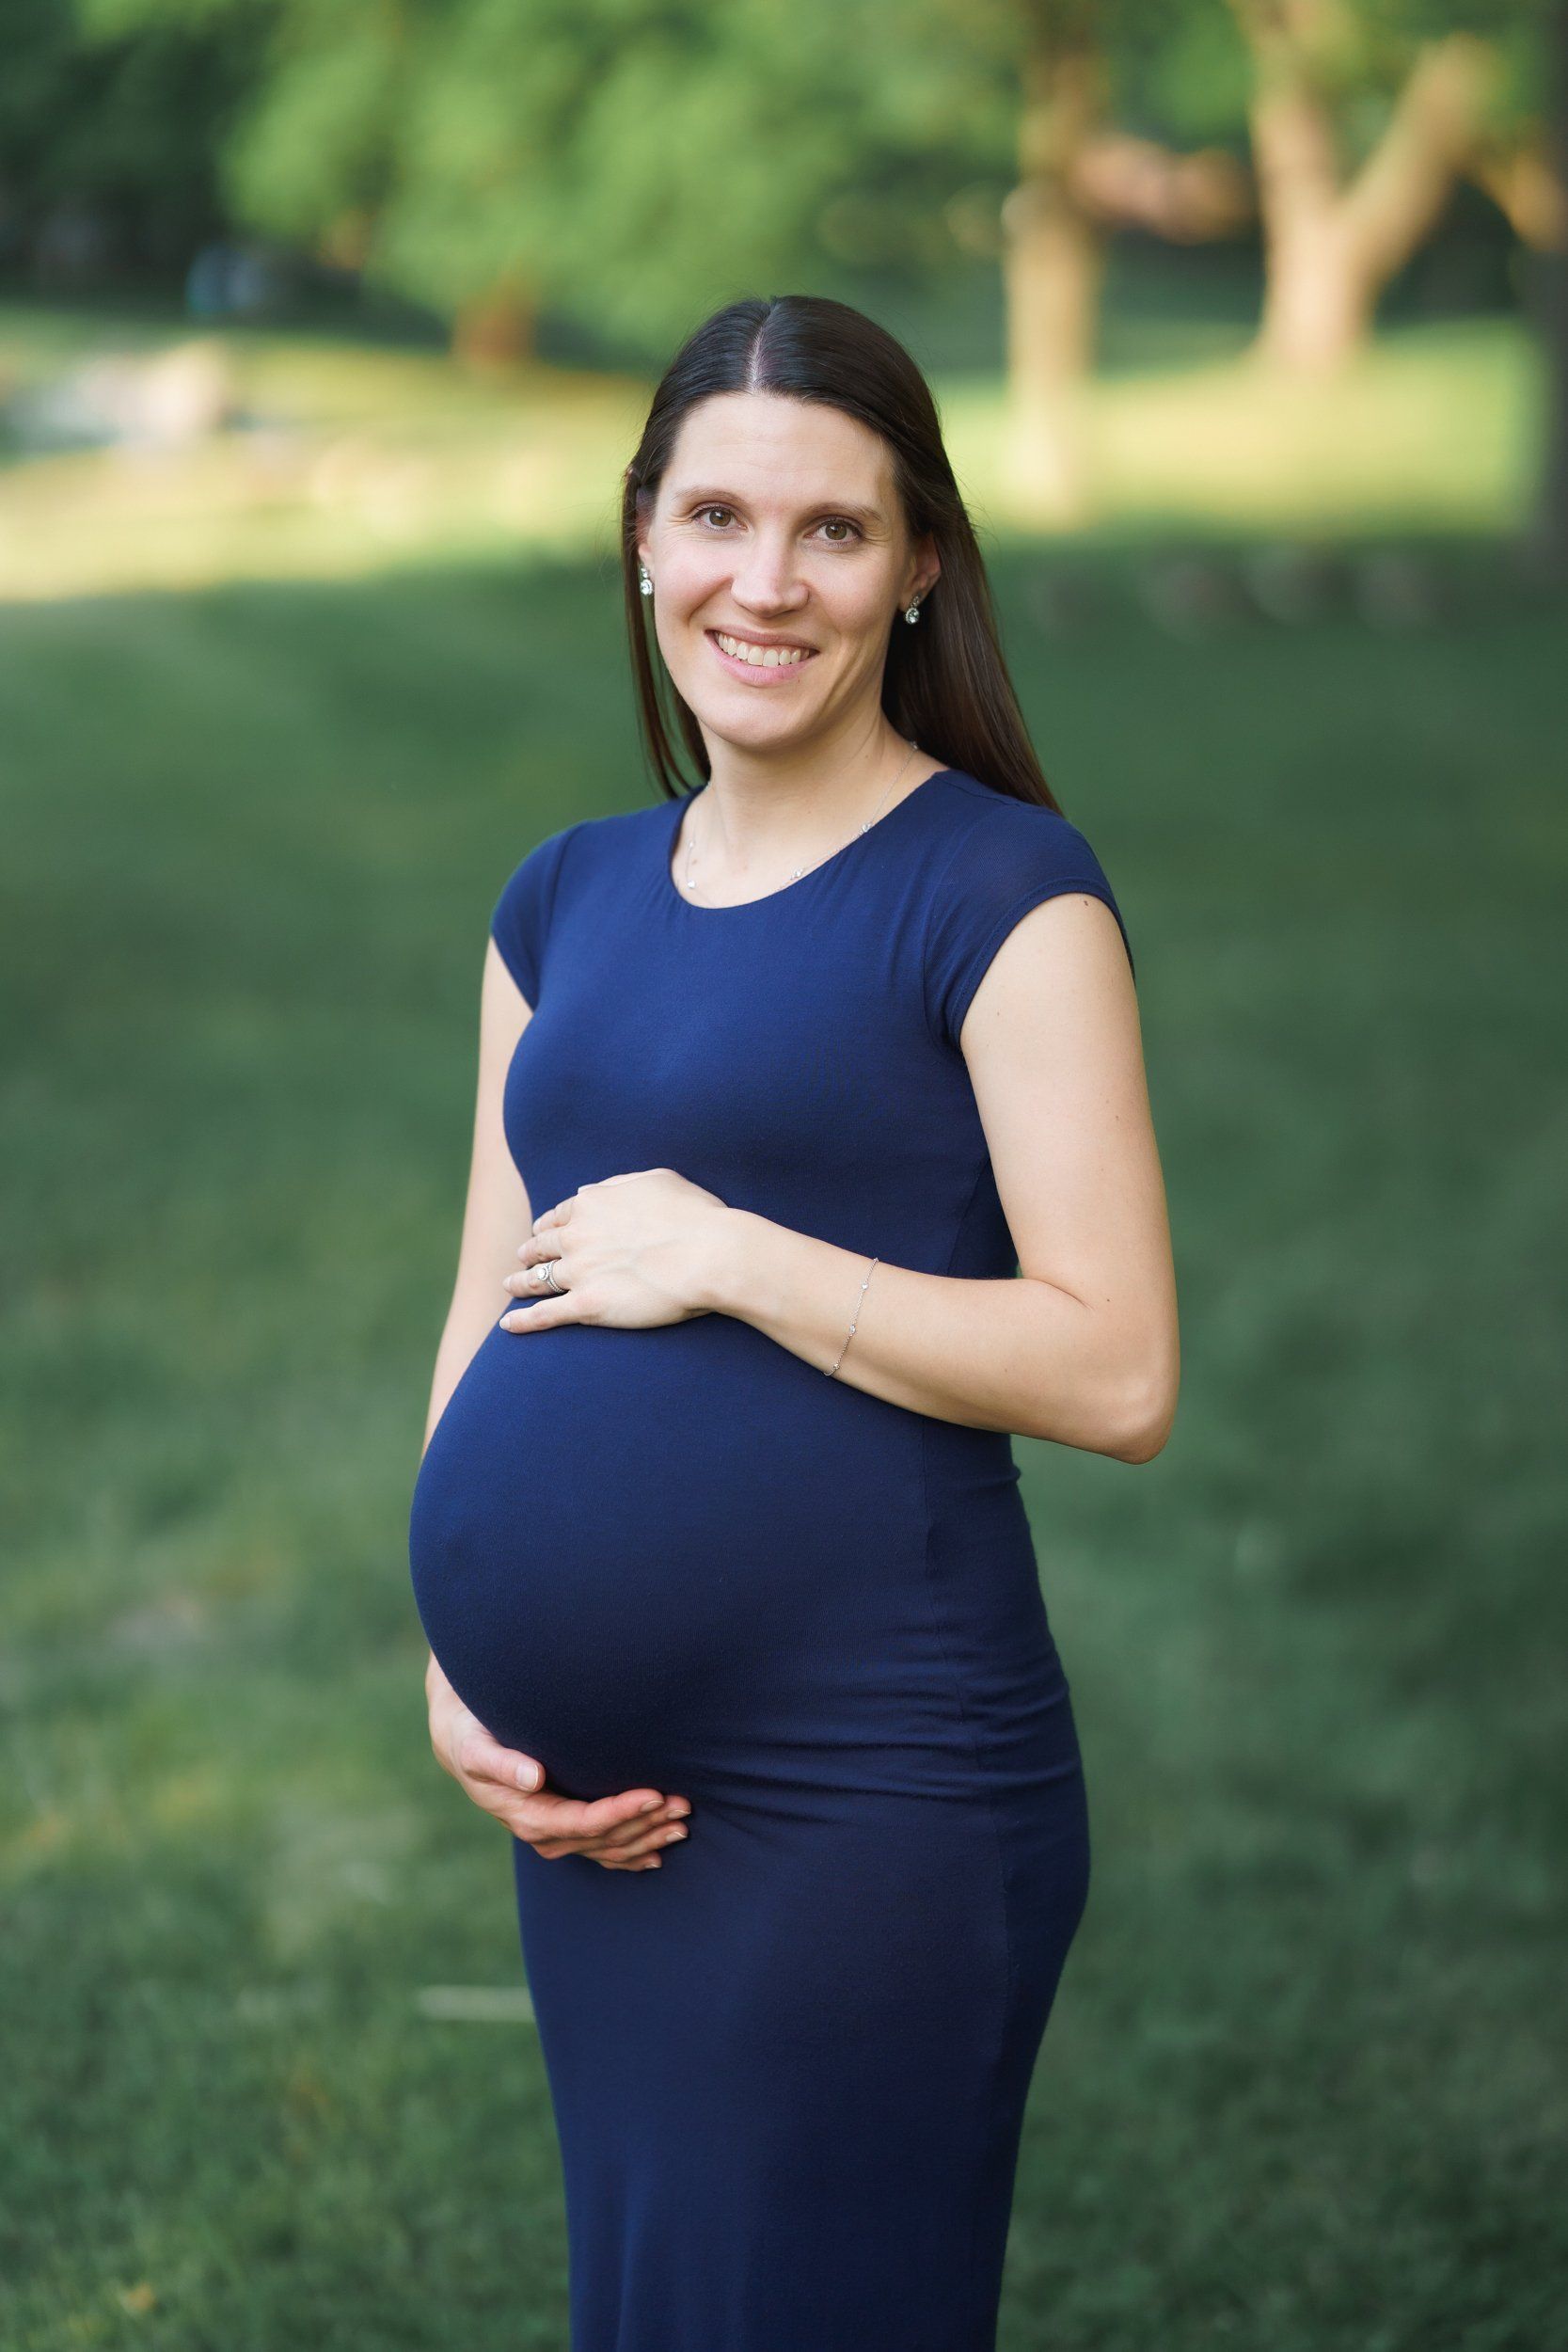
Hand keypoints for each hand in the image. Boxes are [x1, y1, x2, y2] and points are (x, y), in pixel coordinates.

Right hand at [425, 1659, 689, 1870]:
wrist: (463, 1746)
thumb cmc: (472, 1740)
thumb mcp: (477, 1748)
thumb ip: (502, 1763)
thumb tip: (533, 1777)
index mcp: (527, 1816)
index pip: (585, 1822)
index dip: (621, 1811)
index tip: (653, 1794)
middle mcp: (544, 1833)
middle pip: (605, 1839)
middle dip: (645, 1824)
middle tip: (683, 1805)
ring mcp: (555, 1836)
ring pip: (609, 1848)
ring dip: (647, 1838)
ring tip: (682, 1823)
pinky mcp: (563, 1830)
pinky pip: (602, 1852)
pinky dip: (631, 1854)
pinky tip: (657, 1855)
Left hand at [500, 1167, 734, 1333]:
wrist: (708, 1254)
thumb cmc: (694, 1216)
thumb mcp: (657, 1180)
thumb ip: (621, 1183)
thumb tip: (598, 1191)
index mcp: (592, 1204)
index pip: (559, 1215)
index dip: (549, 1224)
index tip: (544, 1231)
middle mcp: (577, 1236)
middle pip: (542, 1244)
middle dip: (530, 1250)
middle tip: (522, 1257)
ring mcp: (578, 1271)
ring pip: (536, 1278)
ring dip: (519, 1282)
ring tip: (509, 1285)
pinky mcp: (587, 1305)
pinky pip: (544, 1315)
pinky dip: (522, 1321)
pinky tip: (508, 1325)